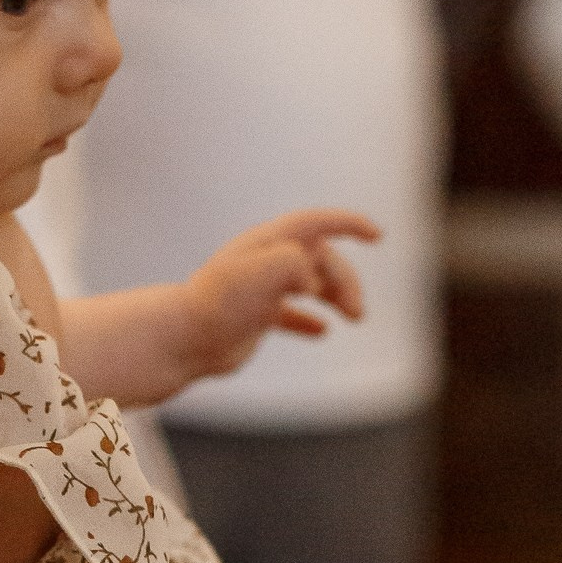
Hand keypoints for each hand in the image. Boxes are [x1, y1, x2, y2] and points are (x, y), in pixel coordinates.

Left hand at [174, 209, 376, 380]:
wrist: (184, 339)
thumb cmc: (218, 304)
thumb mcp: (260, 274)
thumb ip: (292, 264)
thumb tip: (313, 280)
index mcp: (269, 244)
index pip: (315, 223)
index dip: (348, 224)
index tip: (377, 236)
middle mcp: (265, 261)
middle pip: (321, 260)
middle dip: (347, 281)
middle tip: (357, 313)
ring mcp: (260, 288)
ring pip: (311, 284)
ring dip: (337, 297)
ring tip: (354, 319)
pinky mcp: (253, 315)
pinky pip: (289, 314)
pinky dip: (308, 321)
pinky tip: (322, 333)